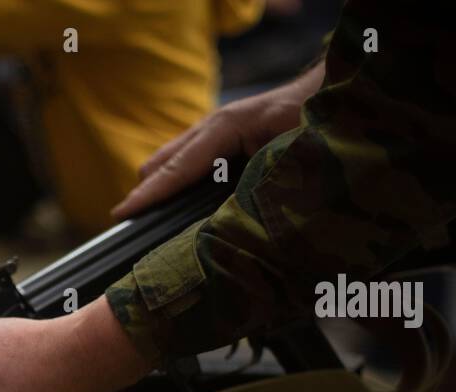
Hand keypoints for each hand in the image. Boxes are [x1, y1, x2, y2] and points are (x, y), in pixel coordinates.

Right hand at [110, 62, 323, 219]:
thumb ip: (255, 184)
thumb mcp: (288, 155)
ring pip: (169, 163)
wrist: (334, 93)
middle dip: (144, 195)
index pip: (175, 168)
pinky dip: (177, 186)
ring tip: (149, 227)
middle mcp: (212, 128)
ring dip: (161, 192)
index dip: (148, 195)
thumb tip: (225, 222)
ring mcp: (214, 133)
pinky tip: (181, 210)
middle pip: (159, 163)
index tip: (121, 216)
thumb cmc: (316, 123)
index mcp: (224, 129)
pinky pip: (186, 165)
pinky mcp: (221, 143)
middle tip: (132, 233)